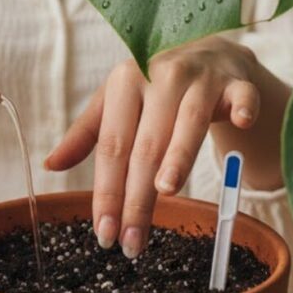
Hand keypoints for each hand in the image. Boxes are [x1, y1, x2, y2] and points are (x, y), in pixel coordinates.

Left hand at [44, 34, 276, 259]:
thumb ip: (86, 134)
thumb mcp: (116, 101)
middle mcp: (160, 77)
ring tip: (165, 193)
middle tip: (132, 243)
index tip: (104, 233)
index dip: (107, 191)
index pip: (112, 145)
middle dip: (137, 197)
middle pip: (146, 144)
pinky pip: (241, 95)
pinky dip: (242, 107)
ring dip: (178, 157)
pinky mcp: (236, 81)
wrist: (206, 49)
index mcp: (125, 82)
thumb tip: (50, 165)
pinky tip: (240, 123)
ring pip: (188, 122)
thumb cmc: (154, 84)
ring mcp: (201, 78)